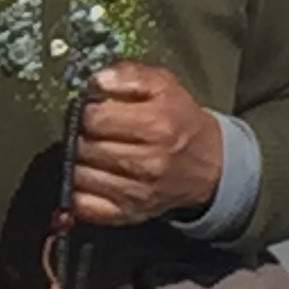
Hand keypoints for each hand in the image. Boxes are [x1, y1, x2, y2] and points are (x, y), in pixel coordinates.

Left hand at [72, 64, 220, 224]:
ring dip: (80, 163)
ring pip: (81, 176)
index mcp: (156, 126)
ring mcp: (138, 193)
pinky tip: (91, 178)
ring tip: (95, 154)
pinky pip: (85, 206)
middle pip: (85, 148)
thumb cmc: (178, 119)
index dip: (87, 111)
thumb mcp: (162, 84)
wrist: (209, 164)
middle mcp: (148, 163)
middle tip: (94, 133)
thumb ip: (127, 74)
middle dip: (82, 136)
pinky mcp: (130, 213)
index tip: (95, 111)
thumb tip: (96, 81)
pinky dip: (80, 192)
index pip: (94, 118)